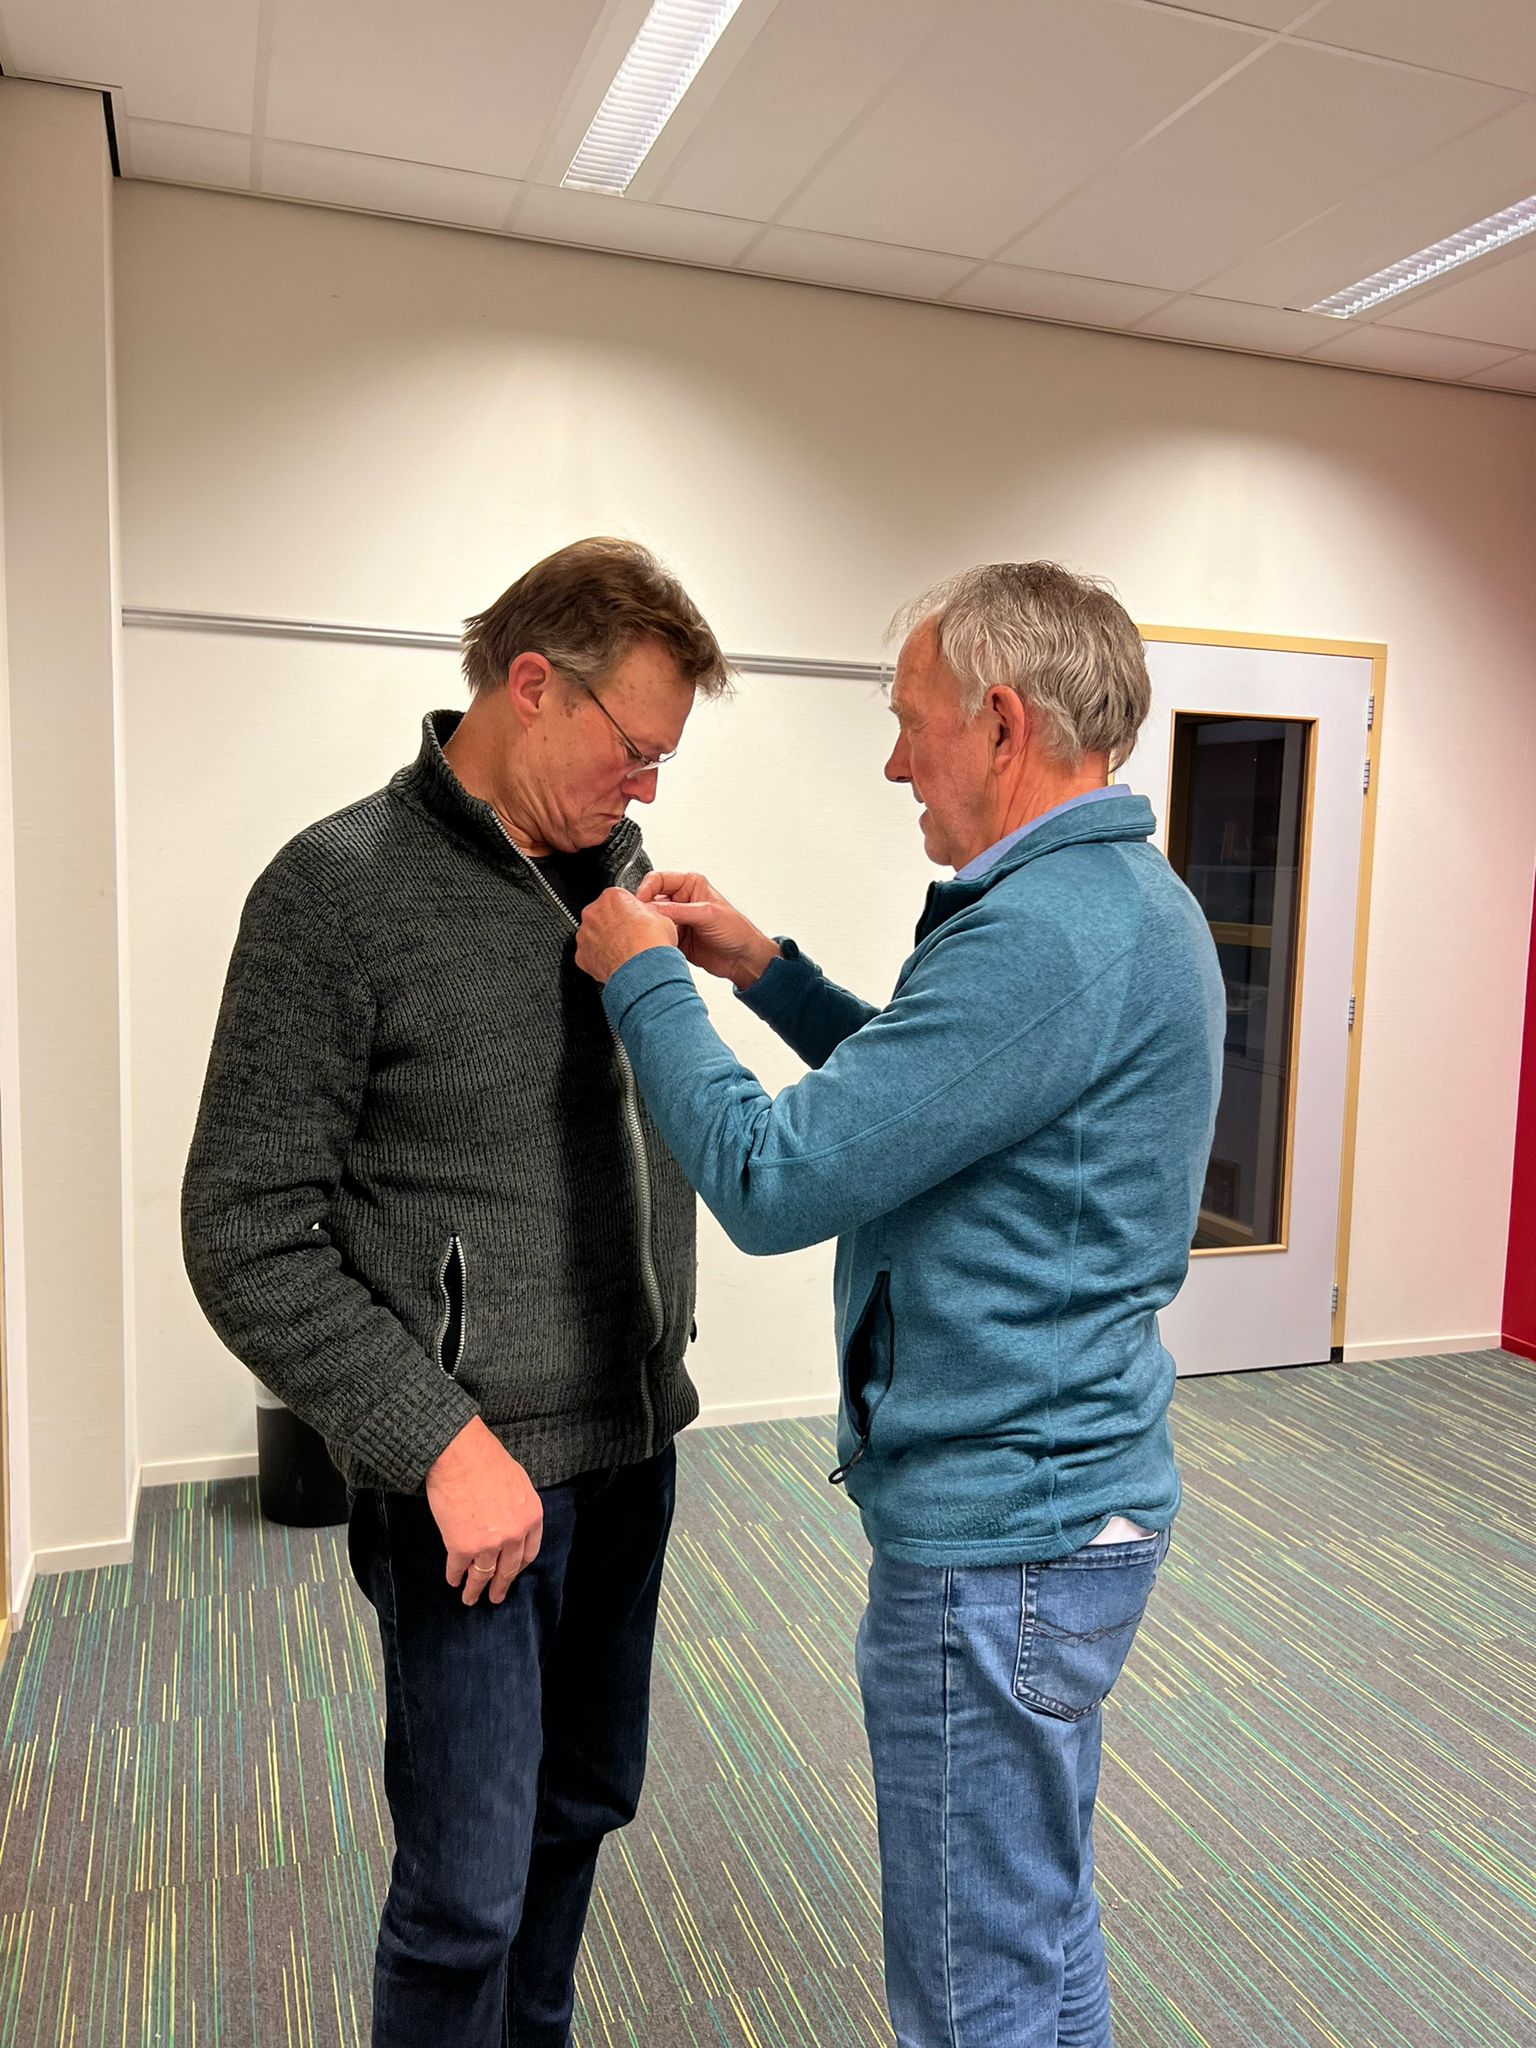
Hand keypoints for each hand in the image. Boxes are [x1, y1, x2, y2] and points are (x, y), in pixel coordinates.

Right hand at [426, 1417, 542, 1605]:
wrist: (460, 1454)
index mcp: (531, 1517)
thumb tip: (511, 1518)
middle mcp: (514, 1535)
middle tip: (496, 1597)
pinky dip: (454, 1576)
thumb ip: (518, 1506)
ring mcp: (488, 1544)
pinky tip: (453, 1580)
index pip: (529, 1553)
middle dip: (501, 1586)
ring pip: (483, 1575)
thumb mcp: (518, 1482)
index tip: (512, 1573)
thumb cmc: (487, 1459)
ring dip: (475, 1590)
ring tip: (470, 1599)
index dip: (518, 1567)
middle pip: (508, 1569)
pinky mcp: (461, 1546)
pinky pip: (458, 1568)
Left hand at [575, 888, 680, 983]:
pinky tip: (616, 963)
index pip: (617, 898)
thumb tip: (648, 916)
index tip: (634, 919)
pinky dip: (599, 959)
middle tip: (629, 937)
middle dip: (613, 926)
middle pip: (602, 916)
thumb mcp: (662, 917)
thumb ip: (648, 913)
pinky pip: (590, 955)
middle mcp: (593, 913)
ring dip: (605, 942)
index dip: (628, 910)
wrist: (644, 970)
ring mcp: (585, 934)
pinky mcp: (582, 955)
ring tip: (624, 952)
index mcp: (612, 897)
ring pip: (594, 935)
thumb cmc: (651, 943)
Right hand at [636, 871, 779, 989]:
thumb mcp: (708, 915)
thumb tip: (653, 908)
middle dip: (644, 910)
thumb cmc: (737, 931)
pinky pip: (656, 937)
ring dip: (648, 927)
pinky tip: (655, 944)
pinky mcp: (674, 938)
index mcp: (690, 885)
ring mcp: (676, 920)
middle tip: (641, 921)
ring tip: (648, 934)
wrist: (743, 959)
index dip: (646, 889)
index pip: (658, 880)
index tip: (639, 902)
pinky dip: (653, 941)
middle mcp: (681, 900)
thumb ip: (679, 911)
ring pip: (651, 920)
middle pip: (651, 900)